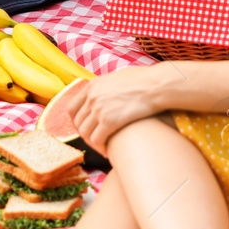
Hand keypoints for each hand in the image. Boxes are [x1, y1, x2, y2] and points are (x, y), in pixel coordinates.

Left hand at [65, 64, 183, 153]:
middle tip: (96, 141)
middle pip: (78, 123)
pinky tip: (108, 151)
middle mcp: (92, 97)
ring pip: (86, 134)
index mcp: (92, 86)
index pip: (72, 108)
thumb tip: (107, 93)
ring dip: (92, 143)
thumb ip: (107, 87)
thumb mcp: (118, 77)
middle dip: (86, 135)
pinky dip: (100, 148)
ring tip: (103, 147)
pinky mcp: (109, 121)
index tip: (84, 128)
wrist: (156, 85)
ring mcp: (99, 109)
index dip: (76, 122)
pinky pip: (97, 140)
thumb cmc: (144, 80)